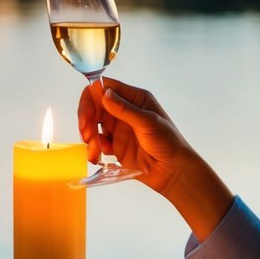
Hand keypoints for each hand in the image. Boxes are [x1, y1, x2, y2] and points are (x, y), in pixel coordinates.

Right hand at [78, 78, 187, 197]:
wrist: (173, 171)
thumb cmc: (169, 143)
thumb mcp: (148, 123)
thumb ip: (125, 109)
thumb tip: (104, 94)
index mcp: (134, 99)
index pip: (104, 88)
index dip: (91, 98)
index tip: (87, 115)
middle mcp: (124, 110)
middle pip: (94, 106)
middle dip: (86, 120)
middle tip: (87, 135)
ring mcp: (118, 128)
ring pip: (92, 125)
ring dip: (89, 137)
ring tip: (94, 152)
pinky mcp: (115, 145)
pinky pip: (97, 142)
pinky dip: (93, 149)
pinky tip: (97, 157)